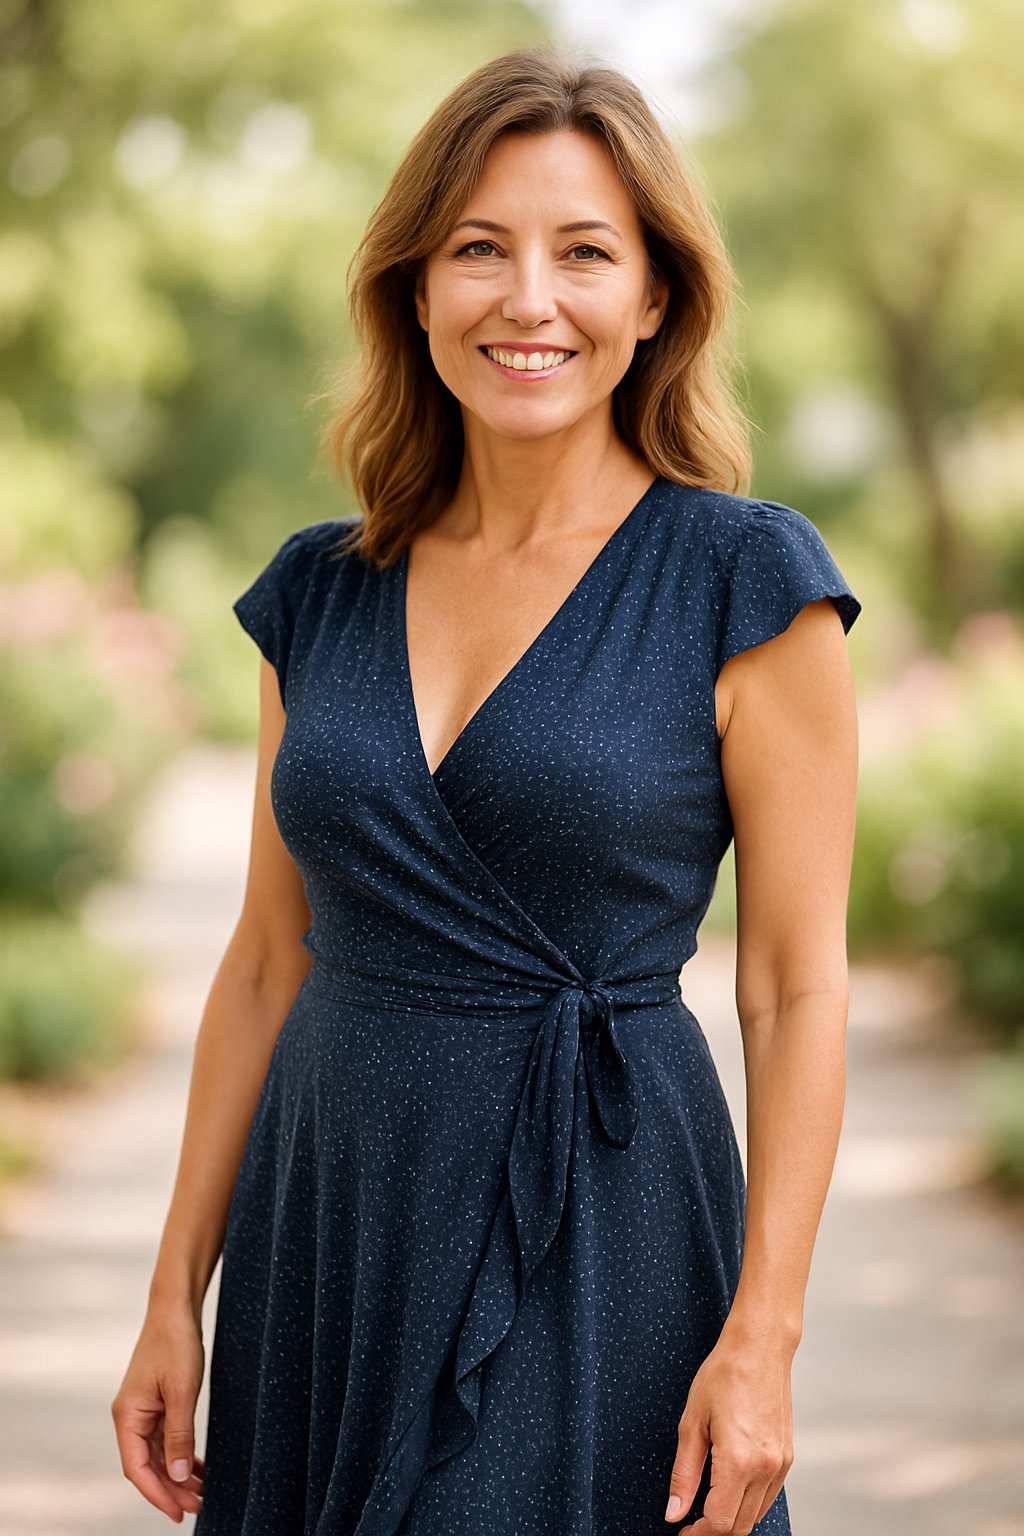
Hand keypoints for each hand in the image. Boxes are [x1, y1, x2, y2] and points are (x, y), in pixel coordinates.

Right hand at [111, 1307, 205, 1523]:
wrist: (175, 1309)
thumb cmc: (175, 1343)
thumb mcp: (181, 1391)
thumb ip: (179, 1434)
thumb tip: (175, 1476)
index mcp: (128, 1416)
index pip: (137, 1469)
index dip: (157, 1494)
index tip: (178, 1513)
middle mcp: (131, 1417)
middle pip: (148, 1465)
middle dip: (171, 1488)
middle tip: (197, 1506)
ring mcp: (144, 1410)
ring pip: (158, 1454)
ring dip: (177, 1474)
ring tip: (201, 1492)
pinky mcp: (157, 1403)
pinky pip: (166, 1438)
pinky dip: (180, 1454)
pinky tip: (195, 1466)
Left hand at [663, 1326, 793, 1531]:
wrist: (760, 1348)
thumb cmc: (724, 1374)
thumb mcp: (692, 1422)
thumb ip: (683, 1473)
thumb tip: (674, 1510)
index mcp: (739, 1461)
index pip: (719, 1522)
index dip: (697, 1534)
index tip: (682, 1530)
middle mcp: (765, 1467)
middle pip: (739, 1527)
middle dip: (713, 1532)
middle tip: (690, 1523)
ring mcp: (780, 1464)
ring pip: (756, 1516)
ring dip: (731, 1520)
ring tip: (707, 1507)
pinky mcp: (787, 1457)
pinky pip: (768, 1497)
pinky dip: (749, 1504)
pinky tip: (730, 1490)